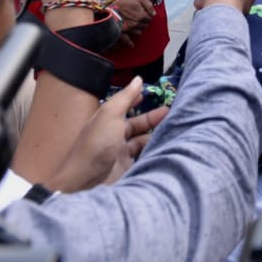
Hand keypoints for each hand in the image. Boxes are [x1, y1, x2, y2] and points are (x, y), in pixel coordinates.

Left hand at [42, 78, 167, 192]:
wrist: (87, 183)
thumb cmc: (97, 145)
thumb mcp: (110, 114)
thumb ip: (125, 97)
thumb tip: (138, 78)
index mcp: (107, 121)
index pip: (124, 107)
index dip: (136, 100)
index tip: (151, 94)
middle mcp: (114, 136)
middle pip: (136, 124)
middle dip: (152, 118)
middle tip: (172, 112)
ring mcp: (121, 154)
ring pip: (142, 140)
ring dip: (155, 135)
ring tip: (174, 129)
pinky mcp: (128, 169)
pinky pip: (144, 156)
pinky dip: (154, 151)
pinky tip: (167, 147)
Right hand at [110, 0, 155, 38]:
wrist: (106, 4)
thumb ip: (148, 5)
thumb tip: (153, 12)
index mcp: (141, 15)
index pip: (149, 18)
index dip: (148, 14)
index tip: (146, 12)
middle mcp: (136, 24)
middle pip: (144, 25)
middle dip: (143, 21)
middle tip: (140, 16)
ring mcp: (128, 29)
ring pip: (138, 32)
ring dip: (138, 29)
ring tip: (135, 24)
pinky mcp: (120, 32)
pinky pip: (126, 40)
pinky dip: (129, 42)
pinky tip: (131, 44)